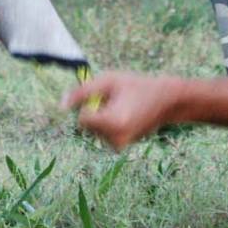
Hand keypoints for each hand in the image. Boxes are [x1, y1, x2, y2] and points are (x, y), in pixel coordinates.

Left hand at [61, 72, 184, 150]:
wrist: (167, 100)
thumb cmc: (136, 85)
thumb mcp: (108, 81)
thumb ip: (82, 92)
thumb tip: (61, 106)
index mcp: (113, 122)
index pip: (81, 119)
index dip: (88, 105)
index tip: (102, 97)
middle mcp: (116, 138)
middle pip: (86, 125)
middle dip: (94, 111)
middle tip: (115, 100)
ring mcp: (119, 145)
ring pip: (93, 130)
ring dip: (101, 117)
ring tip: (121, 106)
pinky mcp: (120, 146)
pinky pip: (101, 133)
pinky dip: (107, 124)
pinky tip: (124, 114)